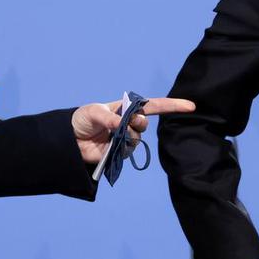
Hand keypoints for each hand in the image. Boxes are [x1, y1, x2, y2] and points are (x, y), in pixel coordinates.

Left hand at [71, 97, 194, 164]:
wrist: (69, 140)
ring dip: (127, 136)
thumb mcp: (94, 112)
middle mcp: (129, 122)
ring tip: (111, 135)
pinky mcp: (120, 152)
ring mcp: (125, 138)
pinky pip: (128, 150)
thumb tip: (123, 125)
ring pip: (137, 138)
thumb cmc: (82, 120)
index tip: (190, 106)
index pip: (153, 105)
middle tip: (126, 124)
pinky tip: (110, 144)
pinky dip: (120, 147)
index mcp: (126, 108)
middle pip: (145, 123)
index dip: (172, 106)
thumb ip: (110, 118)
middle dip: (138, 123)